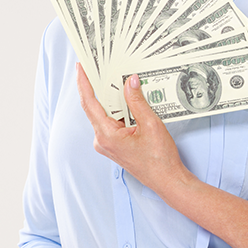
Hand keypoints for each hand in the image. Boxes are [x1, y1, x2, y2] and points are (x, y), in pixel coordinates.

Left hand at [76, 64, 190, 195]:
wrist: (167, 180)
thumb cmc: (160, 159)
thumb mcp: (151, 124)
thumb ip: (137, 101)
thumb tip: (130, 81)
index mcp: (107, 135)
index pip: (90, 103)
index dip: (84, 83)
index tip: (81, 67)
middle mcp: (102, 140)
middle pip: (96, 107)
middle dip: (99, 87)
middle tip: (102, 68)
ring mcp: (107, 144)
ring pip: (105, 114)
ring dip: (112, 99)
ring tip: (119, 81)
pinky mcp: (114, 145)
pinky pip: (113, 122)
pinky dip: (119, 110)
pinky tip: (128, 100)